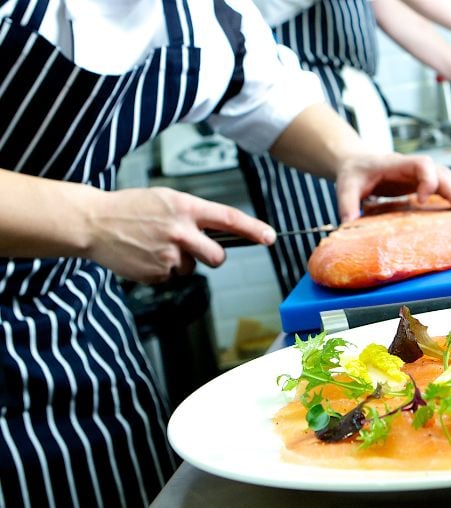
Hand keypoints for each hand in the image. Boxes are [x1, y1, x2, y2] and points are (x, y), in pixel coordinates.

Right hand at [84, 187, 275, 283]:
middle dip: (213, 257)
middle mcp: (180, 231)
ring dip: (180, 261)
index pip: (229, 218)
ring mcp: (168, 254)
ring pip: (192, 268)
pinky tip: (145, 255)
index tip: (270, 237)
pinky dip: (162, 269)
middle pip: (217, 256)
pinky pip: (172, 276)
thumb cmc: (132, 209)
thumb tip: (221, 233)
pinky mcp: (156, 272)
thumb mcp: (167, 200)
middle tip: (196, 249)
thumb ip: (194, 215)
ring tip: (156, 246)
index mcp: (185, 207)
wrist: (94, 222)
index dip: (253, 229)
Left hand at [334, 153, 450, 222]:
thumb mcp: (345, 187)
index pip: (421, 163)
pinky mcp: (421, 184)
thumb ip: (346, 204)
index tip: (421, 199)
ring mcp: (419, 175)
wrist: (356, 164)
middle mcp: (412, 168)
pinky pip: (442, 188)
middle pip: (442, 171)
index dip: (428, 179)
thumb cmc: (353, 174)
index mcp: (396, 164)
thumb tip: (348, 227)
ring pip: (447, 178)